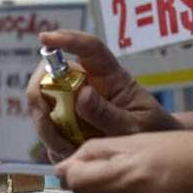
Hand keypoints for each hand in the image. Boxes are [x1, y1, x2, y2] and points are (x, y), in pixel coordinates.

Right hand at [26, 30, 177, 161]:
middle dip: (41, 97)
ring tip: (68, 149)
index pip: (89, 49)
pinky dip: (52, 145)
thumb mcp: (136, 126)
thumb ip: (109, 114)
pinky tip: (71, 153)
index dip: (67, 40)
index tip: (45, 38)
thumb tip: (82, 95)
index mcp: (110, 77)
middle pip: (51, 76)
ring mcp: (73, 104)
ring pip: (43, 105)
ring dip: (47, 129)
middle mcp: (87, 85)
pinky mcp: (66, 125)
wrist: (152, 154)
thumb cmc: (150, 131)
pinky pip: (47, 131)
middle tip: (48, 124)